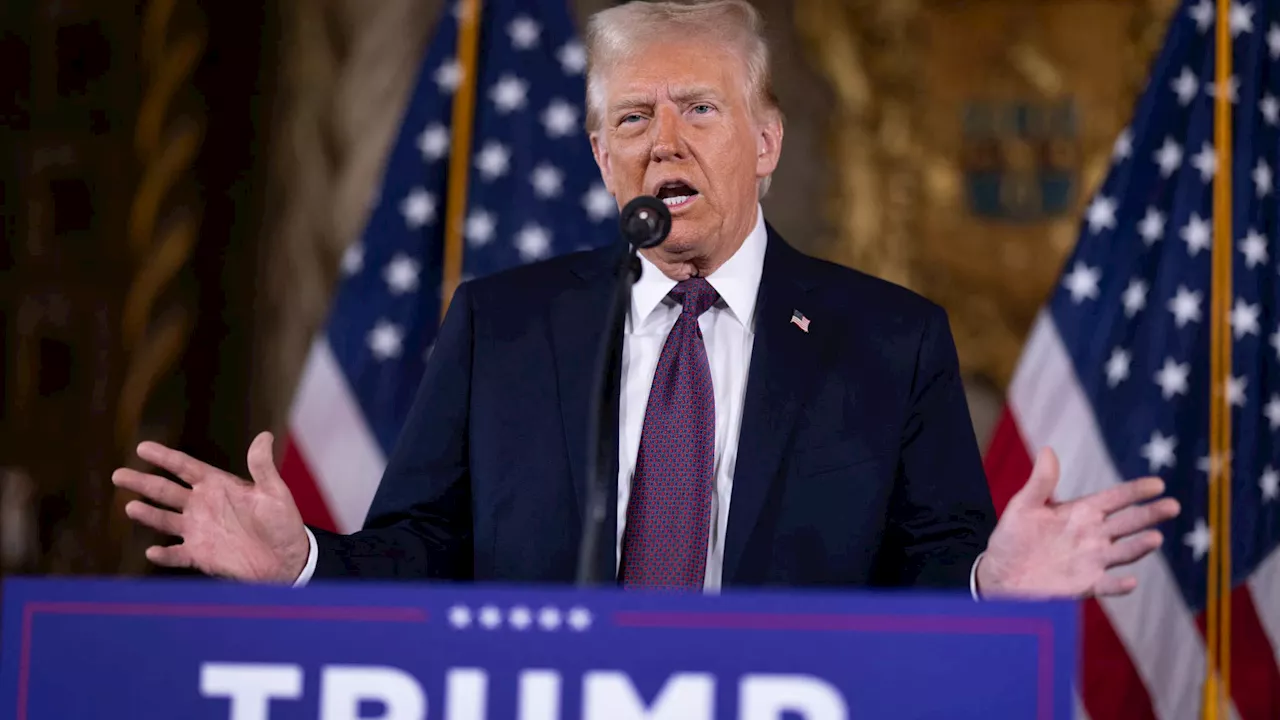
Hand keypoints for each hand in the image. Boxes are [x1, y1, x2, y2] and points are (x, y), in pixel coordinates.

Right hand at [112, 431, 309, 583]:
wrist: (287, 560)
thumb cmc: (283, 522)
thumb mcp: (274, 492)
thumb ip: (262, 467)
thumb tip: (265, 436)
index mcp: (218, 485)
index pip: (185, 467)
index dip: (164, 458)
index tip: (142, 447)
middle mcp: (203, 506)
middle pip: (166, 491)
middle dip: (142, 483)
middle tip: (118, 474)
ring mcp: (199, 531)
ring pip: (165, 520)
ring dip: (148, 515)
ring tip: (130, 507)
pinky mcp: (201, 555)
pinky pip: (176, 555)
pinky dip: (164, 555)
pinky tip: (152, 552)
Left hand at [977, 447, 1180, 598]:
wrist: (1001, 572)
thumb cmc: (1013, 537)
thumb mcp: (1024, 505)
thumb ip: (1040, 481)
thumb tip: (1048, 450)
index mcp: (1081, 512)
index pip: (1115, 498)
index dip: (1135, 491)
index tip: (1158, 484)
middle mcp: (1093, 535)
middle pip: (1128, 523)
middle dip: (1150, 514)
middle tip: (1172, 506)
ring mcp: (1092, 561)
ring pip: (1123, 552)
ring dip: (1140, 547)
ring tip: (1155, 538)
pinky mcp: (1085, 585)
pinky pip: (1107, 586)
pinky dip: (1119, 585)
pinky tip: (1130, 582)